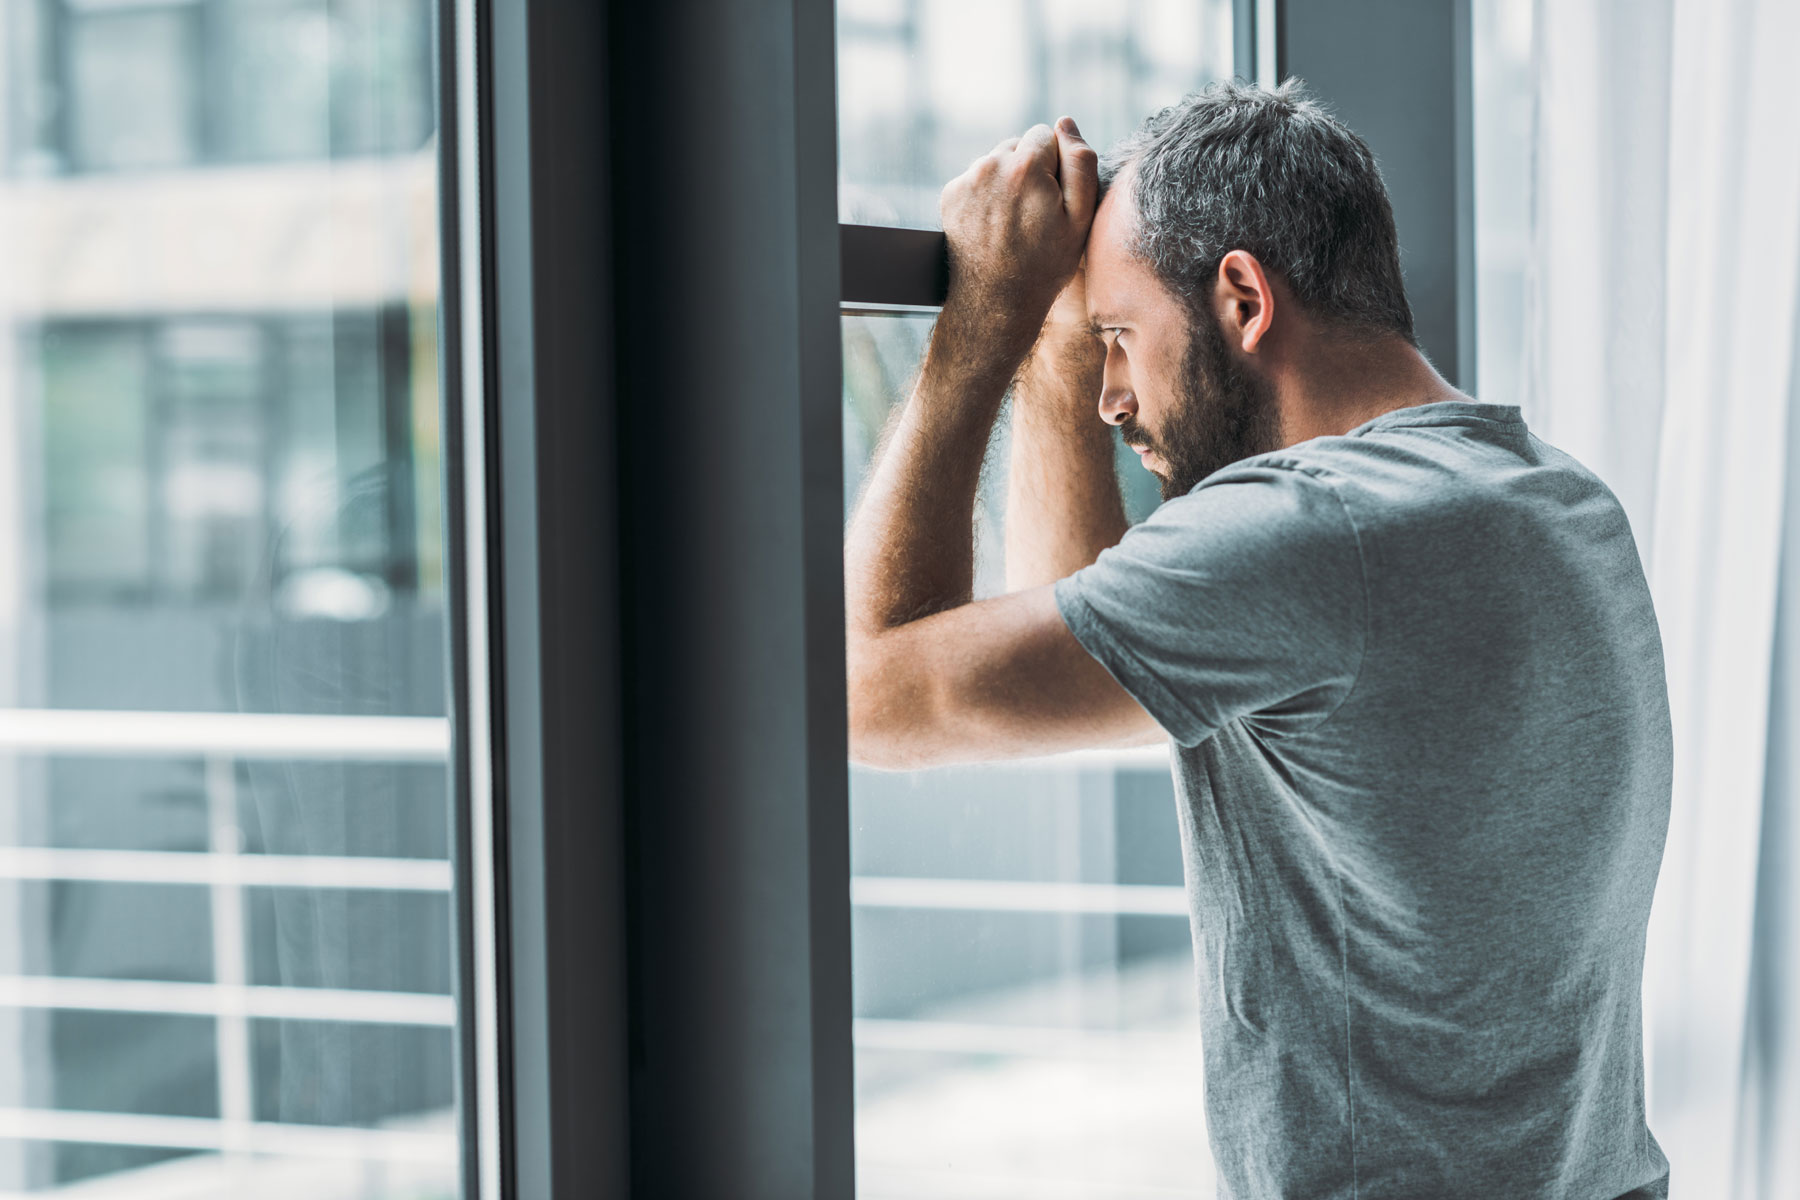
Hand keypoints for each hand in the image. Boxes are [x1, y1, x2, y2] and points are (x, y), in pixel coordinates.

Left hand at [938, 117, 1097, 339]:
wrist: (996, 301)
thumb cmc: (1045, 264)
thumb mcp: (1080, 217)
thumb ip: (1080, 163)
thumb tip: (1065, 123)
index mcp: (1024, 166)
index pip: (1047, 134)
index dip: (1056, 166)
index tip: (1054, 198)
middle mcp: (989, 165)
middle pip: (1019, 146)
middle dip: (1030, 170)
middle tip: (1035, 213)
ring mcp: (965, 180)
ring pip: (997, 162)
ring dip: (1007, 182)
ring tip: (1014, 222)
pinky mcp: (950, 195)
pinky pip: (977, 180)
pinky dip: (986, 195)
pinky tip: (994, 225)